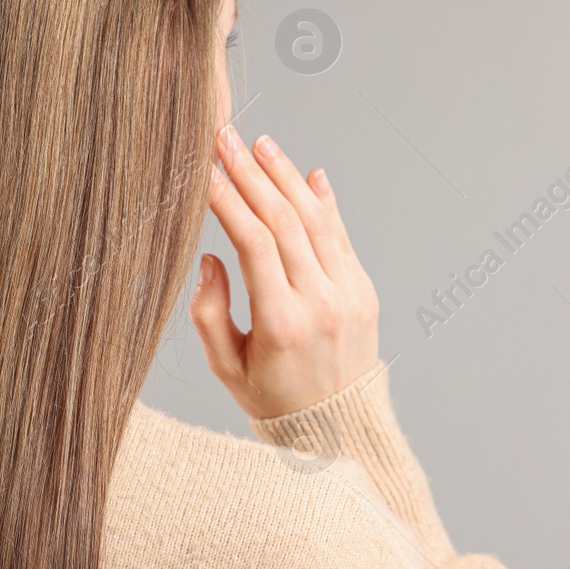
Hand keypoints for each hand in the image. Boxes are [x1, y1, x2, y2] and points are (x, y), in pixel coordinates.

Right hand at [188, 125, 381, 418]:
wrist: (338, 430)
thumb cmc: (272, 400)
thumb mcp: (226, 369)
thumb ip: (210, 314)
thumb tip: (211, 258)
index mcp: (282, 324)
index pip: (254, 244)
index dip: (228, 201)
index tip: (205, 172)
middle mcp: (321, 303)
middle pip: (285, 221)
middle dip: (251, 174)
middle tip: (225, 138)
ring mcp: (349, 294)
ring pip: (316, 220)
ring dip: (286, 177)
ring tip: (260, 144)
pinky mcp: (364, 291)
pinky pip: (341, 236)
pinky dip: (324, 201)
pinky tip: (305, 172)